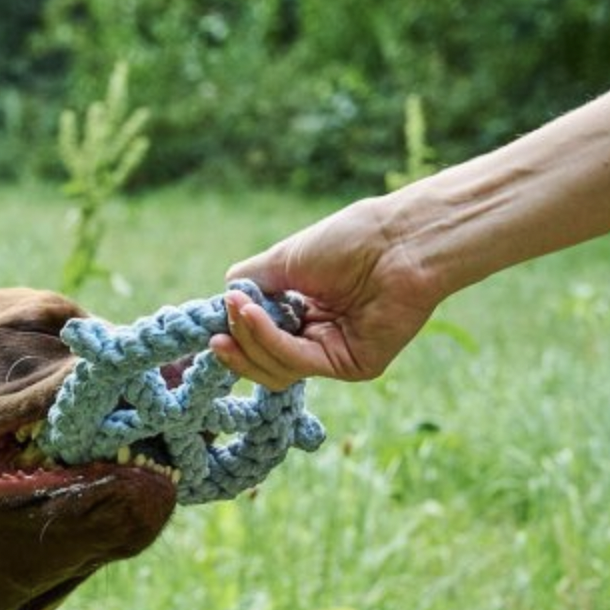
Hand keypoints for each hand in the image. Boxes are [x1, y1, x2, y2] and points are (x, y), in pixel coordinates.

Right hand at [210, 197, 440, 387]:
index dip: (235, 336)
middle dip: (238, 345)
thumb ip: (251, 284)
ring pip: (276, 369)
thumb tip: (223, 302)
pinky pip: (298, 362)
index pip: (261, 341)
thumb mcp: (284, 260)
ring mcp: (335, 354)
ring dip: (251, 340)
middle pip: (264, 363)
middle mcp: (319, 338)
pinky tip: (253, 316)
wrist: (398, 240)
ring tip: (239, 310)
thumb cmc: (349, 240)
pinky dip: (270, 340)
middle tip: (217, 329)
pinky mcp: (352, 366)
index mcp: (306, 314)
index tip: (210, 325)